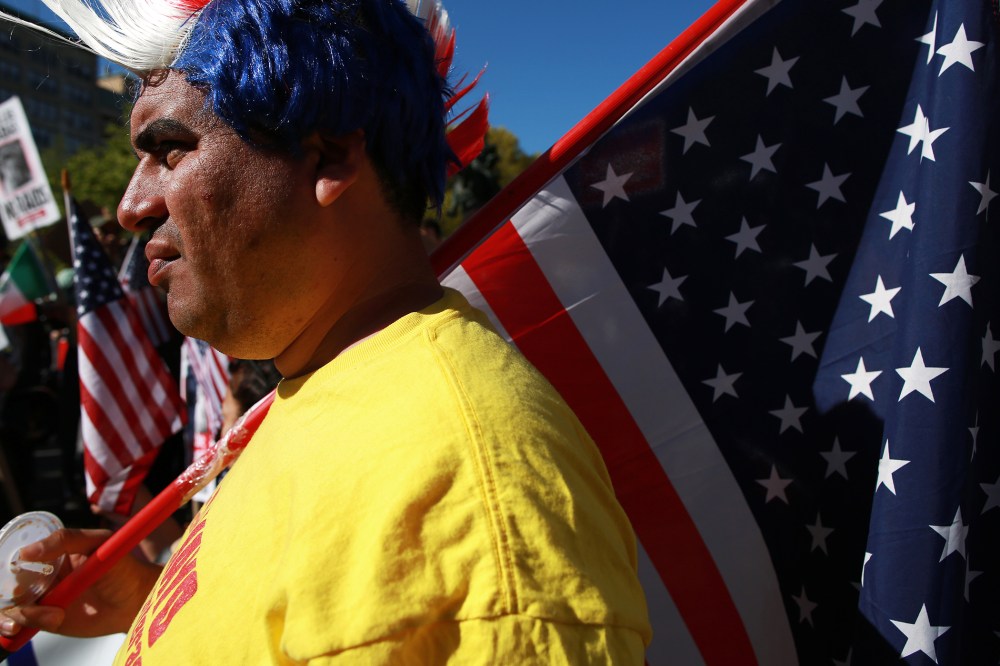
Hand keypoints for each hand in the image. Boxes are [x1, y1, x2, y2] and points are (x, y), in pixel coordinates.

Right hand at [0, 528, 161, 637]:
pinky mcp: (46, 620)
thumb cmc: (122, 566)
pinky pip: (22, 623)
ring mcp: (41, 598)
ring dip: (16, 613)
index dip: (8, 564)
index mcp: (50, 553)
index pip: (15, 556)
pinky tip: (43, 622)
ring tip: (51, 615)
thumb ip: (66, 540)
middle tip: (25, 596)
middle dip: (5, 592)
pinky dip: (22, 624)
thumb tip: (26, 552)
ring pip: (8, 606)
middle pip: (6, 583)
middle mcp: (40, 575)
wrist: (136, 599)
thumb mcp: (98, 543)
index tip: (13, 570)